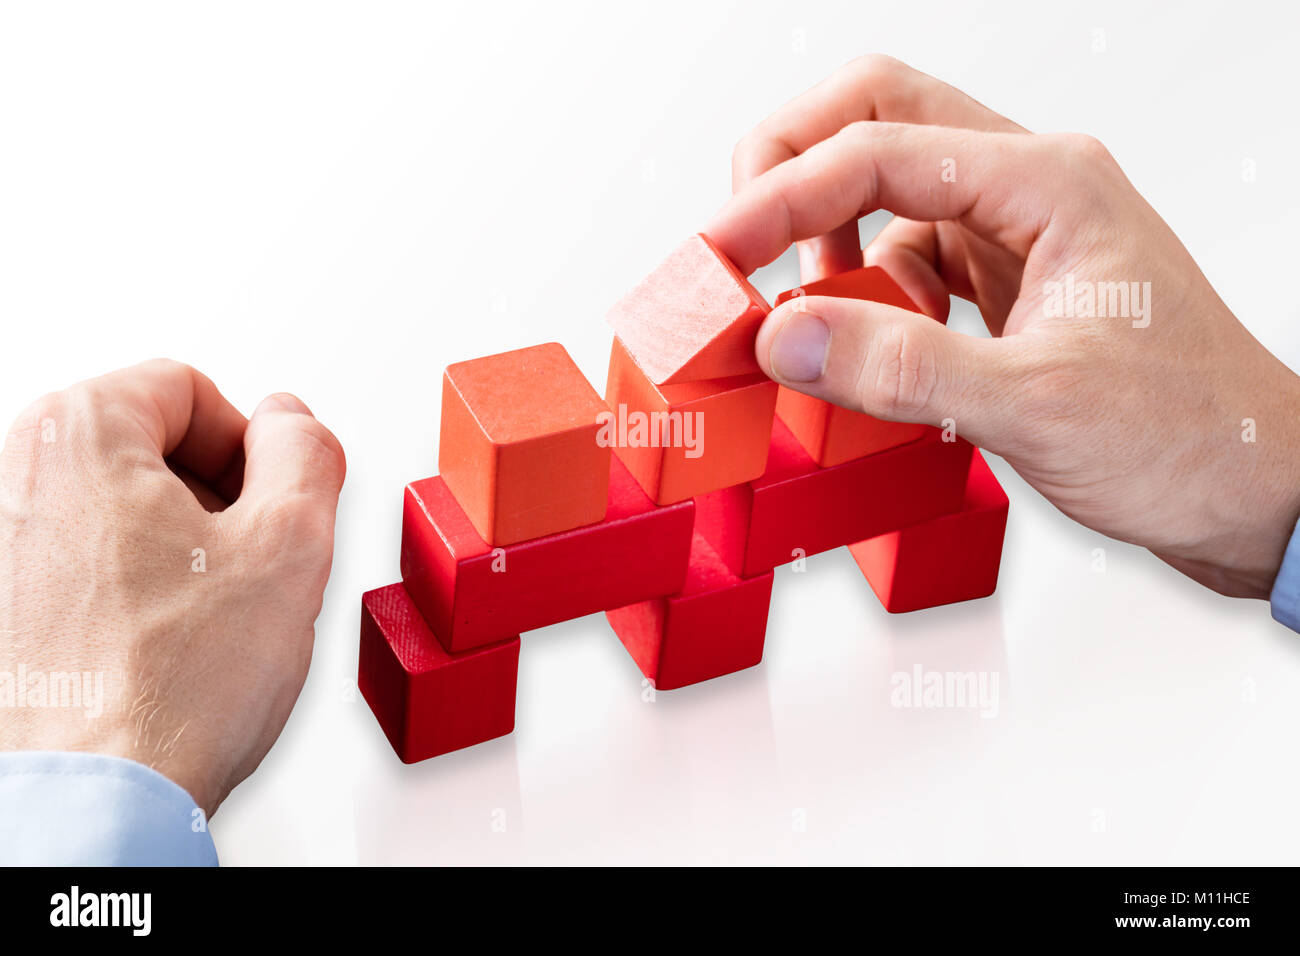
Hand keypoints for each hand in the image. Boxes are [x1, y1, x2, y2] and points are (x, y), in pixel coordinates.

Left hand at [0, 360, 345, 812]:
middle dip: (213, 496)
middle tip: (249, 563)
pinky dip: (126, 588)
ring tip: (207, 617)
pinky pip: (77, 564)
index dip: (251, 444)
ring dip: (175, 546)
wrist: (88, 806)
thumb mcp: (291, 547)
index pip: (186, 388)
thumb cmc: (165, 692)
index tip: (271, 502)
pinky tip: (159, 646)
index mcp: (78, 436)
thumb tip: (293, 426)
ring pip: (114, 509)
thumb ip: (307, 454)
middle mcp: (13, 478)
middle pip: (143, 444)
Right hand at [707, 54, 1299, 598]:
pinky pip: (904, 260)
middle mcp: (1029, 188)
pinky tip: (861, 346)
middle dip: (790, 165)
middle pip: (877, 116)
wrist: (1256, 489)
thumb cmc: (1187, 436)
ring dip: (823, 237)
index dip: (781, 197)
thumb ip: (901, 365)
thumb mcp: (1035, 403)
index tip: (719, 256)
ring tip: (799, 314)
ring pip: (884, 189)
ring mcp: (1016, 234)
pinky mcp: (1004, 285)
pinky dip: (862, 294)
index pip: (878, 148)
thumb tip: (784, 336)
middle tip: (734, 238)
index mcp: (1048, 182)